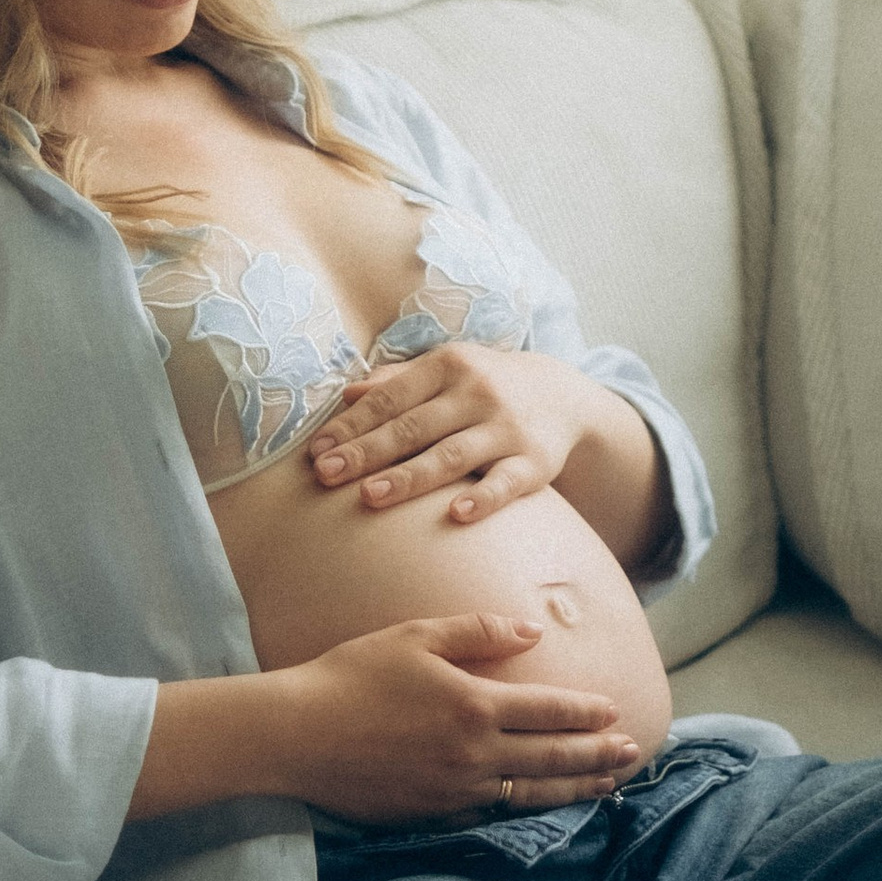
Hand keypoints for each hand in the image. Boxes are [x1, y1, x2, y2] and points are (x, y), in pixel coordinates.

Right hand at [286, 611, 639, 821]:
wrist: (296, 735)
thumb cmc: (352, 675)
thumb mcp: (415, 636)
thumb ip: (478, 632)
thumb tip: (531, 633)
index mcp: (474, 705)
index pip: (550, 710)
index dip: (587, 713)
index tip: (614, 712)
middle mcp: (473, 753)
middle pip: (553, 757)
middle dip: (597, 755)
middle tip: (631, 754)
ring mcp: (454, 790)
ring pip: (530, 792)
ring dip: (574, 788)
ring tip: (605, 786)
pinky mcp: (432, 814)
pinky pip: (490, 811)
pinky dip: (522, 808)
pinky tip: (539, 803)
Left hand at [307, 344, 596, 524]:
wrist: (564, 396)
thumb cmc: (485, 386)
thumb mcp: (446, 370)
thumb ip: (397, 382)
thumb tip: (346, 395)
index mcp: (448, 366)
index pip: (390, 398)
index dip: (351, 425)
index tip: (316, 452)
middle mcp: (477, 393)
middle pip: (414, 427)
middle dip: (368, 451)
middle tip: (326, 475)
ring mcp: (506, 428)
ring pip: (452, 455)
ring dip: (411, 476)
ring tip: (370, 496)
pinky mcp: (535, 462)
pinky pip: (507, 483)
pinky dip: (484, 498)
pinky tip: (458, 514)